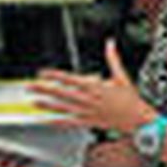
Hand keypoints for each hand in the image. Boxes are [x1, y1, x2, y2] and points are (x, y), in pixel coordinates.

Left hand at [33, 40, 154, 134]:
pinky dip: (58, 122)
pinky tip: (47, 121)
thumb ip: (113, 59)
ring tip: (33, 102)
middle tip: (29, 86)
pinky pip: (71, 122)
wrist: (138, 119)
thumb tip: (110, 43)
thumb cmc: (131, 99)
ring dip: (47, 105)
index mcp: (96, 86)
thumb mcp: (122, 76)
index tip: (42, 73)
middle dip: (44, 89)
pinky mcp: (89, 122)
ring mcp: (88, 112)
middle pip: (62, 93)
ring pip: (63, 108)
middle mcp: (89, 99)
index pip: (70, 79)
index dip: (54, 76)